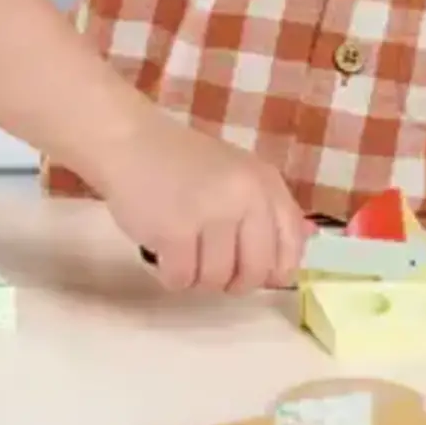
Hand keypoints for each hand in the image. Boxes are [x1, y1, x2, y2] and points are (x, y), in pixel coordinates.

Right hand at [89, 111, 312, 294]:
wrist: (131, 143)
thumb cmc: (185, 165)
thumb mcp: (237, 178)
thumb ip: (267, 216)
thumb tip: (294, 265)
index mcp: (266, 182)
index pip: (291, 244)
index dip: (274, 269)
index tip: (252, 270)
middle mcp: (247, 195)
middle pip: (256, 272)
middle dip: (233, 281)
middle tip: (210, 264)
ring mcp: (212, 212)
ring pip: (217, 280)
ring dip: (197, 277)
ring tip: (183, 249)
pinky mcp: (175, 230)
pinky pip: (181, 280)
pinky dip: (170, 275)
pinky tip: (162, 250)